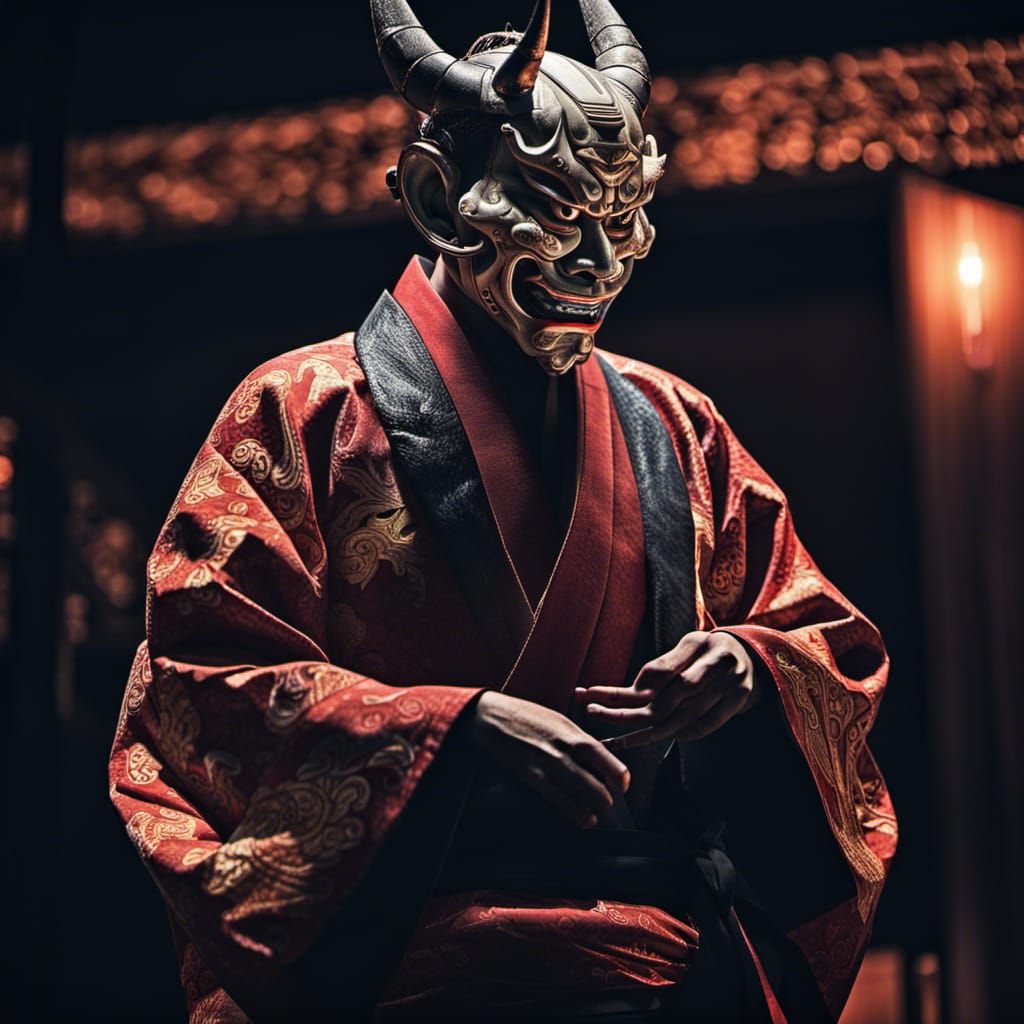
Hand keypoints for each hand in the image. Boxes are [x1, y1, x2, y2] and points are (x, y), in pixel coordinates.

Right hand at [467, 691, 629, 827]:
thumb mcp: (559, 721)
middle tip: (604, 800)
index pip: (608, 760)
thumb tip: (599, 766)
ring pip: (584, 800)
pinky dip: (576, 814)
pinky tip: (582, 817)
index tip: (623, 786)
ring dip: (594, 810)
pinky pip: (561, 804)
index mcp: (573, 734)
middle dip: (606, 798)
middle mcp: (564, 751)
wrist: (490, 718)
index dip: (620, 778)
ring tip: (593, 813)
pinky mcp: (532, 780)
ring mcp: (548, 767)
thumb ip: (579, 742)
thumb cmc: (526, 718)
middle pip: (600, 788)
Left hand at [576, 631, 757, 750]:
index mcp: (702, 646)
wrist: (755, 656)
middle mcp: (718, 670)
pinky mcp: (735, 706)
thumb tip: (636, 690)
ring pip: (681, 721)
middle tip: (593, 713)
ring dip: (644, 733)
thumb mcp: (690, 642)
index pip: (660, 673)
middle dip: (628, 714)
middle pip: (668, 701)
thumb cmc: (711, 648)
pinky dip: (675, 735)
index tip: (593, 692)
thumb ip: (665, 664)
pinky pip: (701, 728)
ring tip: (612, 740)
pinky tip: (648, 738)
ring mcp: (730, 690)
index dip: (628, 688)